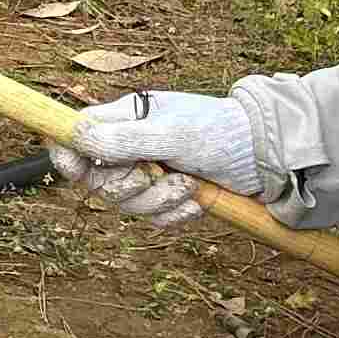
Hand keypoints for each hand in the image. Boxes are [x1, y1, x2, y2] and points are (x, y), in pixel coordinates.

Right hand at [50, 88, 266, 229]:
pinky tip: (197, 201)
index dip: (69, 155)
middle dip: (129, 186)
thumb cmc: (223, 132)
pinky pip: (153, 218)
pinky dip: (174, 214)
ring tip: (188, 186)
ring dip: (158, 201)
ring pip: (126, 203)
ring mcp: (150, 172)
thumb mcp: (171, 134)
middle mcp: (132, 146)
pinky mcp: (168, 196)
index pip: (78, 136)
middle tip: (158, 175)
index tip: (76, 170)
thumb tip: (75, 136)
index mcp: (125, 119)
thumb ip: (123, 139)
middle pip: (97, 179)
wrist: (269, 157)